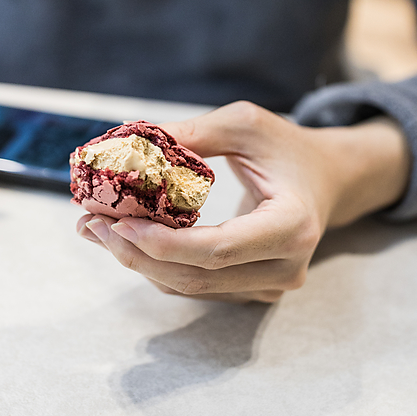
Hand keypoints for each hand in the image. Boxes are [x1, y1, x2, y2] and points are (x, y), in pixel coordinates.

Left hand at [77, 101, 410, 303]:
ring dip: (137, 261)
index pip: (219, 249)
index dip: (163, 244)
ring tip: (94, 227)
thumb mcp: (246, 124)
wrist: (327, 180)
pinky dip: (156, 264)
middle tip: (89, 223)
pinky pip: (195, 285)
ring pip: (190, 287)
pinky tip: (124, 238)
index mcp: (293, 225)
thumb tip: (128, 145)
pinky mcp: (252, 291)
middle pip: (197, 276)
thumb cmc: (287, 147)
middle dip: (135, 253)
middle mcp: (285, 267)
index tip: (116, 222)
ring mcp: (271, 286)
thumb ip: (194, 134)